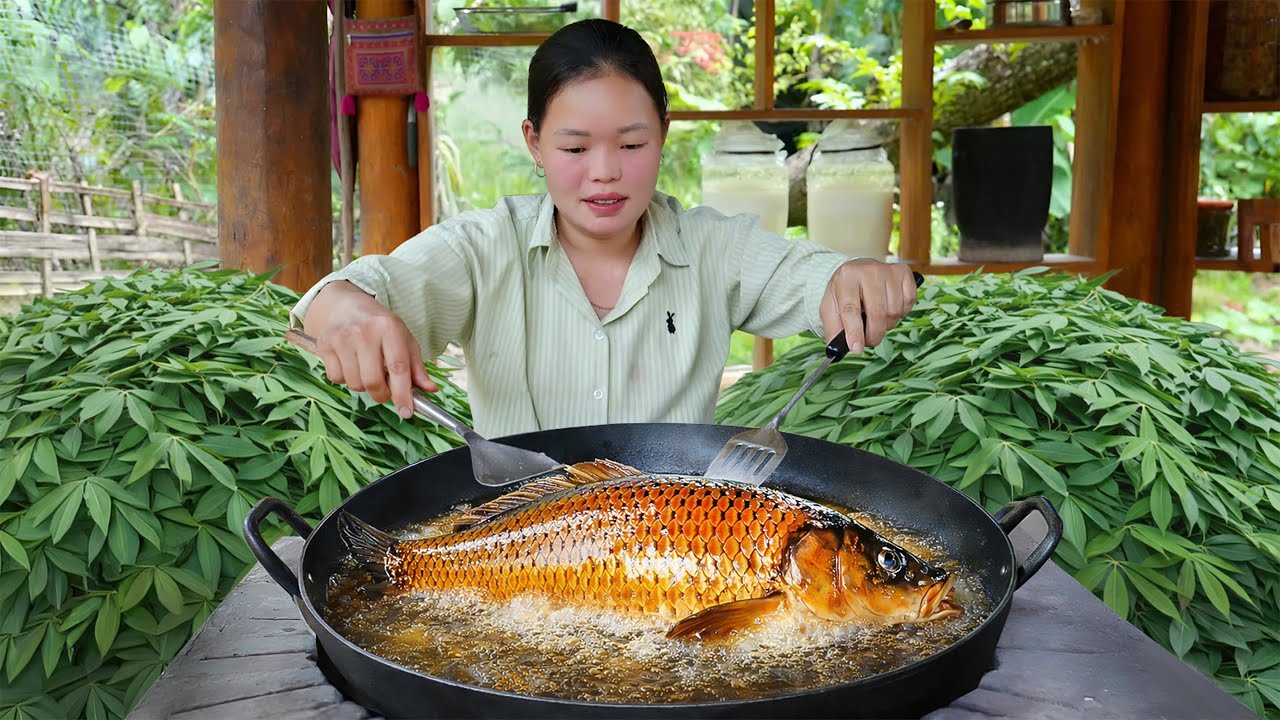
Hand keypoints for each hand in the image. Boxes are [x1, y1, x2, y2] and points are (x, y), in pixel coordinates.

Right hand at [302, 281, 437, 417]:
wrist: (345, 306)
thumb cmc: (380, 326)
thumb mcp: (404, 339)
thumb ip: (416, 367)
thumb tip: (430, 390)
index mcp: (389, 328)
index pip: (398, 368)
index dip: (403, 394)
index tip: (407, 412)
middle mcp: (364, 332)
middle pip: (373, 381)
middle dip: (382, 395)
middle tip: (385, 391)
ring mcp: (342, 338)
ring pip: (354, 384)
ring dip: (363, 386)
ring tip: (367, 370)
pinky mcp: (325, 345)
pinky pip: (336, 379)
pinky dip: (345, 379)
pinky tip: (351, 365)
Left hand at [819, 259, 917, 353]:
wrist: (858, 270)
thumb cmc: (844, 292)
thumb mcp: (830, 308)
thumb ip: (833, 329)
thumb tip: (838, 350)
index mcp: (846, 277)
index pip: (851, 309)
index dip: (855, 331)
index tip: (857, 348)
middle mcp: (868, 270)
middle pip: (877, 313)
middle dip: (874, 334)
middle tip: (869, 341)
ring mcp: (888, 270)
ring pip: (894, 311)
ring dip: (886, 324)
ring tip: (876, 319)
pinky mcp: (904, 273)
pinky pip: (908, 304)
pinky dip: (900, 313)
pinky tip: (889, 307)